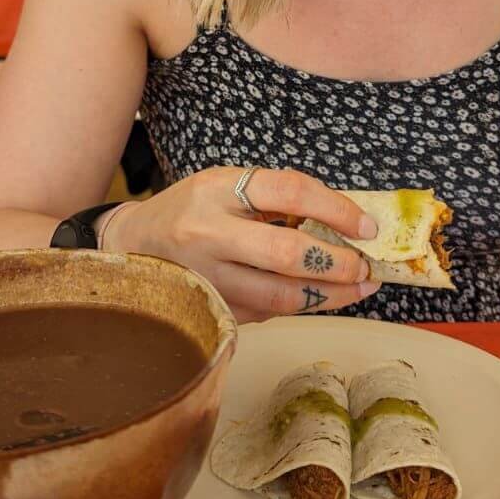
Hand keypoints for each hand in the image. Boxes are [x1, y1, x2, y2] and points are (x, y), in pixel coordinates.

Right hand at [103, 166, 380, 322]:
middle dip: (339, 264)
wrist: (131, 248)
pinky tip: (322, 297)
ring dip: (331, 295)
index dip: (336, 208)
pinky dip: (302, 305)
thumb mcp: (223, 186)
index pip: (288, 191)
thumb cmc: (190, 211)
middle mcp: (209, 234)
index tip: (367, 225)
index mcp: (217, 190)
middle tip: (367, 267)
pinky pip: (268, 312)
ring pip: (281, 296)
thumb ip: (272, 198)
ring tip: (360, 287)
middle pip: (287, 253)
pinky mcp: (212, 310)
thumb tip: (341, 220)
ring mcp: (208, 278)